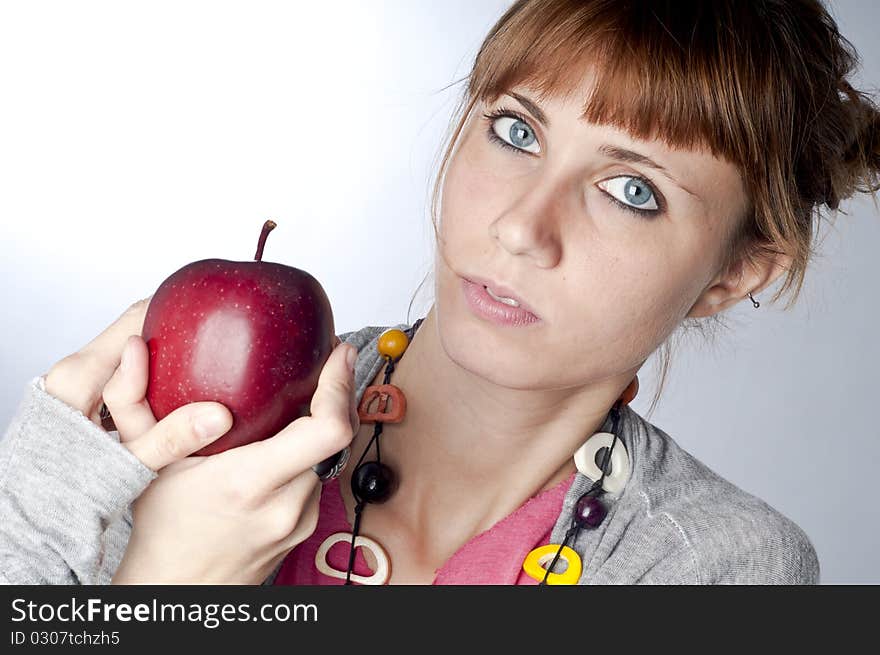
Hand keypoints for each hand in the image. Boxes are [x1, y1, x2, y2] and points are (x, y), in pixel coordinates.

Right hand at [111, 338, 358, 583]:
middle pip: (337, 436)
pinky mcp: (308, 525)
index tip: (338, 355)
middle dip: (336, 393)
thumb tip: (136, 350)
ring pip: (330, 455)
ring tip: (302, 396)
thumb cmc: (164, 532)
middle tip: (324, 362)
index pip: (327, 430)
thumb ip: (139, 406)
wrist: (180, 587)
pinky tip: (287, 439)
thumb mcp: (147, 464)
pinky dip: (310, 452)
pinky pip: (320, 476)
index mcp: (249, 483)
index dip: (340, 386)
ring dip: (322, 424)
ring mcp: (303, 518)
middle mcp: (286, 503)